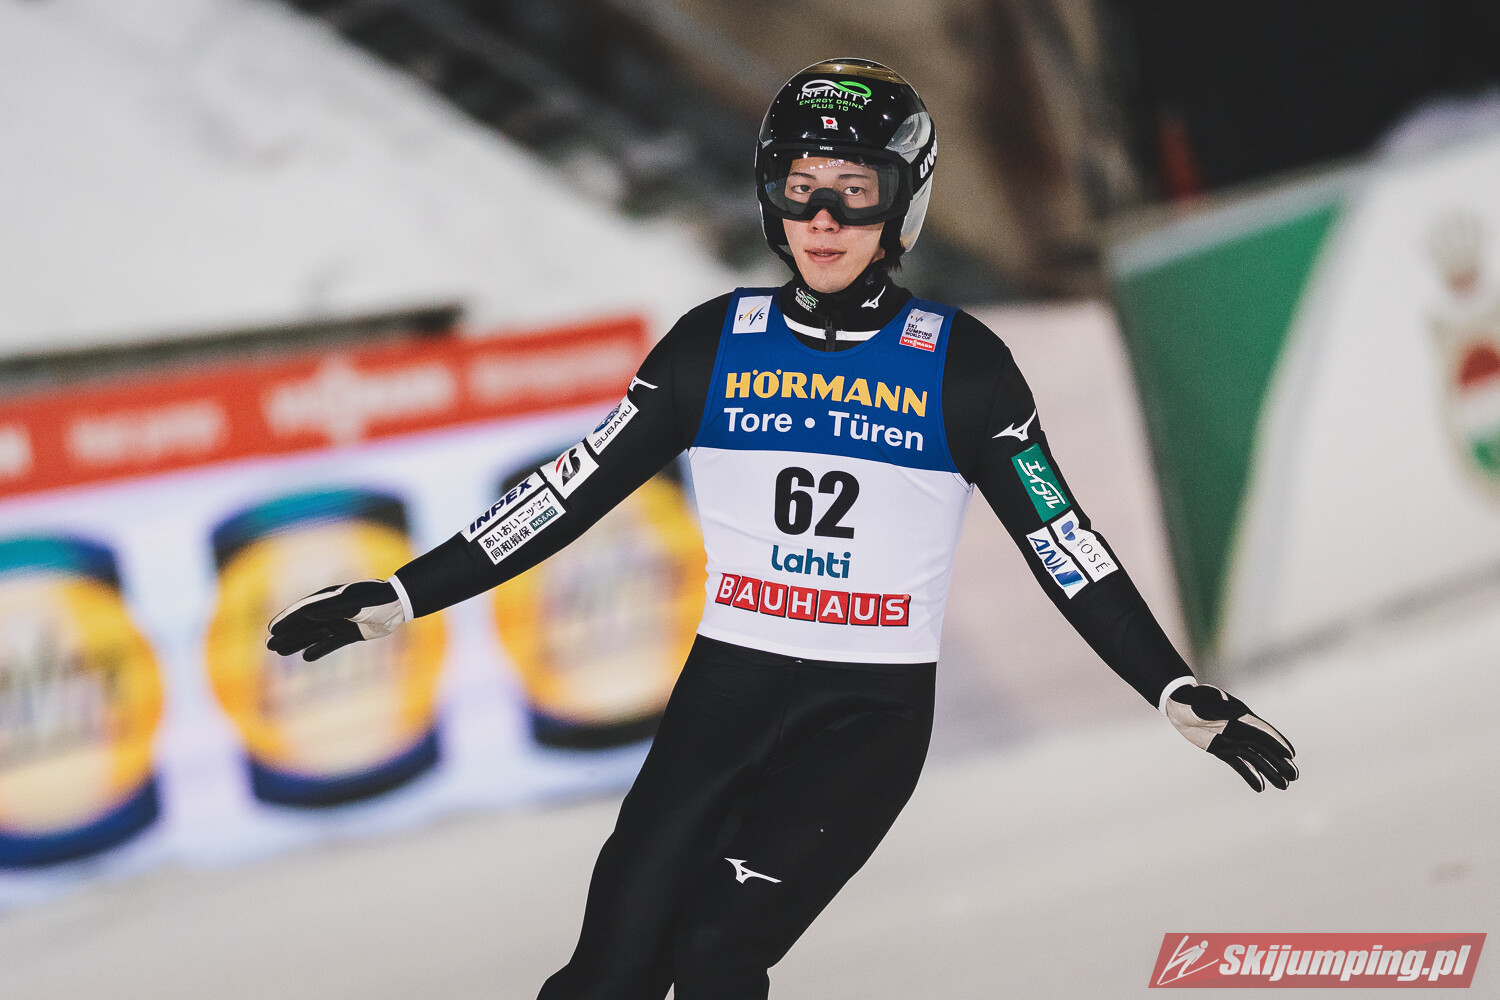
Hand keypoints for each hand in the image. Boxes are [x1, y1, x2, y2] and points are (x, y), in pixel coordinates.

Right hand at [266, 579, 406, 660]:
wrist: (398, 605)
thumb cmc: (376, 599)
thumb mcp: (352, 601)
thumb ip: (329, 606)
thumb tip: (305, 612)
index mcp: (329, 598)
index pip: (303, 610)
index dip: (287, 619)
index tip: (271, 629)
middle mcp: (332, 610)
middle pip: (304, 624)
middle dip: (286, 633)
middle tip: (269, 645)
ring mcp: (341, 622)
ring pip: (314, 635)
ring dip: (297, 642)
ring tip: (279, 651)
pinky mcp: (351, 634)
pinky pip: (330, 643)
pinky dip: (318, 649)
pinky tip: (306, 657)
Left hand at [1165, 682, 1297, 791]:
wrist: (1180, 706)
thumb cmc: (1191, 698)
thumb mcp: (1200, 698)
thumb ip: (1213, 703)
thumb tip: (1226, 707)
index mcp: (1240, 716)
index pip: (1262, 731)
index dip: (1277, 742)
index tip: (1290, 754)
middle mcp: (1241, 730)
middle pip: (1264, 747)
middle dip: (1279, 761)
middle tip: (1294, 776)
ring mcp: (1234, 741)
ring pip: (1256, 759)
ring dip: (1270, 772)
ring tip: (1284, 786)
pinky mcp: (1224, 750)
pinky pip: (1239, 764)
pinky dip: (1250, 775)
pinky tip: (1261, 787)